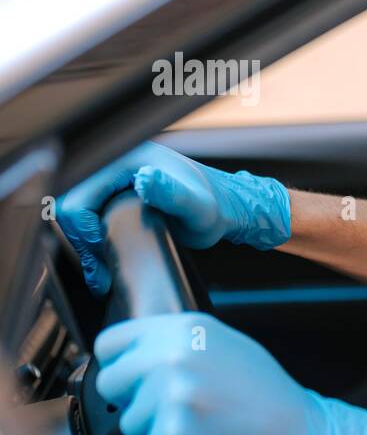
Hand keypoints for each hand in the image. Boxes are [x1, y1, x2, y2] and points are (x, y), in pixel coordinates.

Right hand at [57, 142, 290, 294]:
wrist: (226, 209)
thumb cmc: (217, 206)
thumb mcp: (197, 205)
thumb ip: (172, 194)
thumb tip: (145, 180)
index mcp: (127, 159)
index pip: (78, 194)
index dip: (83, 228)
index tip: (103, 250)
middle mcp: (115, 165)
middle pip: (71, 206)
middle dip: (82, 243)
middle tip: (102, 272)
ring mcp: (113, 181)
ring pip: (77, 216)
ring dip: (85, 248)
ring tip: (103, 275)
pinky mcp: (115, 196)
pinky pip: (89, 220)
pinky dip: (92, 245)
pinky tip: (103, 266)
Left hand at [94, 312, 366, 434]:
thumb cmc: (273, 401)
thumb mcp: (230, 349)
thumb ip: (181, 345)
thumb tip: (135, 355)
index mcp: (188, 329)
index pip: (111, 342)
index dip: (123, 365)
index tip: (139, 381)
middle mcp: (176, 355)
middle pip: (111, 383)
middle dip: (136, 403)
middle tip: (176, 412)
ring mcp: (175, 395)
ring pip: (128, 424)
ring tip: (201, 431)